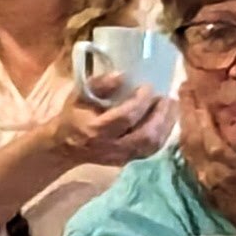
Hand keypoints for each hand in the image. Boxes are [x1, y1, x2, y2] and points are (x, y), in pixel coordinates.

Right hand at [44, 77, 172, 167]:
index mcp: (95, 129)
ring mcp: (120, 157)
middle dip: (161, 115)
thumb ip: (99, 85)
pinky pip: (152, 150)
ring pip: (152, 144)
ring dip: (167, 124)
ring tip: (171, 106)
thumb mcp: (79, 96)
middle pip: (145, 135)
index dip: (141, 101)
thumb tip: (122, 75)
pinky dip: (164, 134)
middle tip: (166, 97)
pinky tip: (166, 120)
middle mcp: (110, 146)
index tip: (148, 86)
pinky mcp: (128, 160)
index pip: (125, 117)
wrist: (64, 146)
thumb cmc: (74, 116)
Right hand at [178, 99, 235, 235]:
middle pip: (190, 139)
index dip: (189, 127)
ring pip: (196, 137)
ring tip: (189, 90)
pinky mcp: (233, 168)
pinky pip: (213, 141)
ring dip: (191, 112)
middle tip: (184, 89)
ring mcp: (218, 173)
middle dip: (186, 114)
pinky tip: (204, 106)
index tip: (188, 107)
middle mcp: (208, 177)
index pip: (195, 150)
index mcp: (212, 182)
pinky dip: (205, 124)